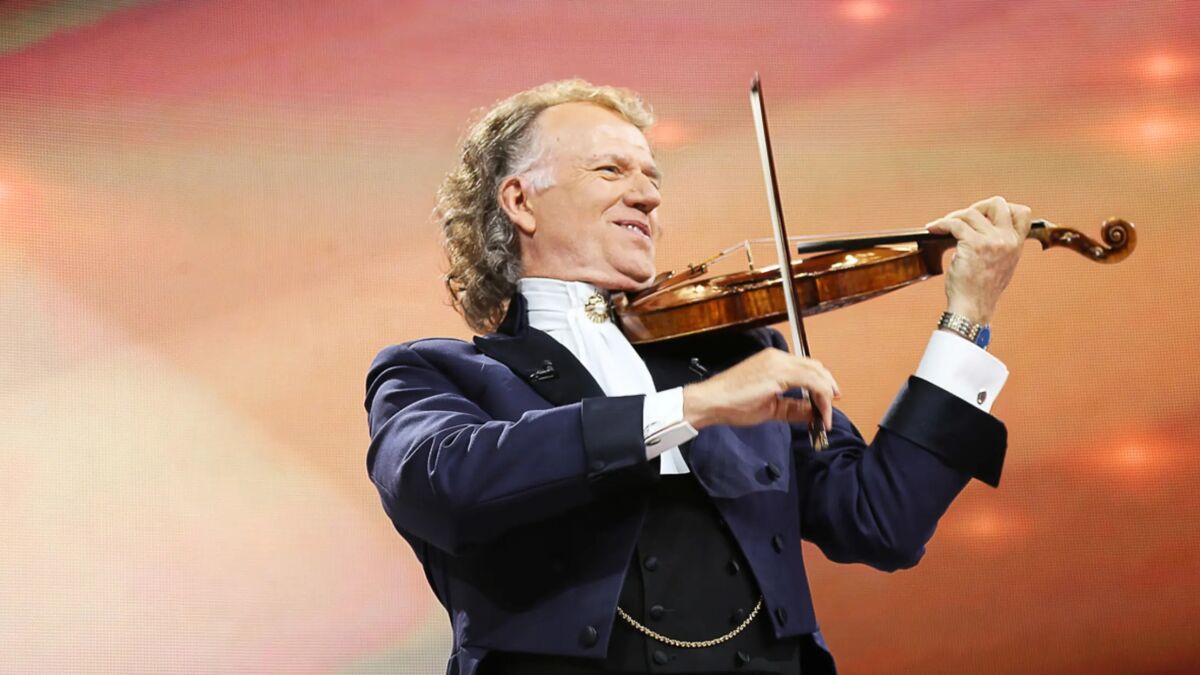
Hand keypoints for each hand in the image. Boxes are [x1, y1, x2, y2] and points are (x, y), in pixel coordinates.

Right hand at [682, 348, 839, 429]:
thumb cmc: (732, 403)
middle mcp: (778, 357)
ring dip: (826, 395)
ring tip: (827, 416)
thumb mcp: (770, 407)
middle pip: (816, 367)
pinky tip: (821, 411)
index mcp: (774, 360)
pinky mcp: (778, 372)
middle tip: (832, 408)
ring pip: (816, 373)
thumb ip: (793, 408)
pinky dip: (820, 397)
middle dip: (829, 387)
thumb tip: (813, 414)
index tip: (828, 401)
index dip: (822, 383)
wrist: (712, 401)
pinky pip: (811, 381)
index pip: (807, 367)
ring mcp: (778, 362)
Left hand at [926, 196, 1032, 324]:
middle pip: (998, 203)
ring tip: (943, 226)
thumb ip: (999, 245)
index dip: (1004, 208)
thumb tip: (982, 226)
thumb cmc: (980, 290)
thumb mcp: (1001, 265)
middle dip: (977, 206)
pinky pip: (954, 223)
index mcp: (1016, 244)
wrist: (972, 307)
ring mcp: (992, 240)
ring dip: (954, 217)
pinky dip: (940, 223)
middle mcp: (1007, 239)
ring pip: (971, 213)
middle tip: (963, 218)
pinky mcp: (973, 244)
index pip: (1023, 212)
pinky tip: (933, 228)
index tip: (985, 215)